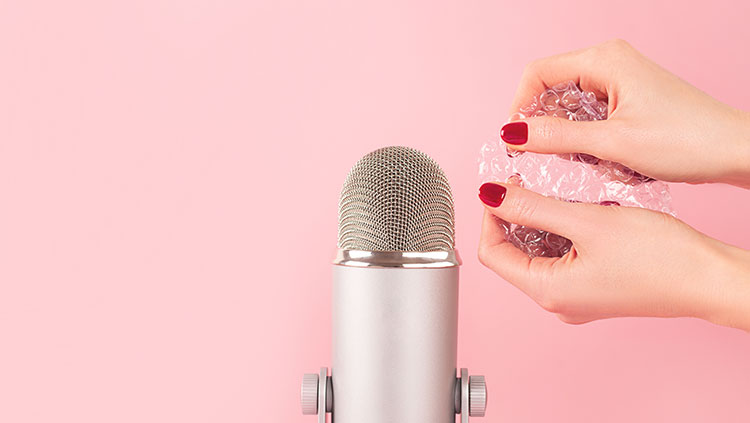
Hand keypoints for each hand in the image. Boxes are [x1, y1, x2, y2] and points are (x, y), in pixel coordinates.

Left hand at [477, 182, 749, 329]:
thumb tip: (490, 194)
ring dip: (541, 220)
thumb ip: (533, 207)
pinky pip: (563, 257)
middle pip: (514, 253)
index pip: (492, 253)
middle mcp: (557, 301)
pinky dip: (563, 231)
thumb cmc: (660, 256)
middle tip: (527, 181)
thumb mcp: (587, 221)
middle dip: (516, 215)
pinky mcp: (594, 288)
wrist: (711, 278)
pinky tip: (578, 208)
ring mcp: (576, 297)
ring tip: (555, 190)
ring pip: (540, 252)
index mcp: (547, 292)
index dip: (491, 215)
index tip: (500, 184)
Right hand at [503, 39, 749, 187]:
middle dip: (543, 124)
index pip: (537, 73)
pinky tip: (599, 158)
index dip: (519, 107)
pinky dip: (585, 137)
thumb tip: (512, 135)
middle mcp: (609, 62)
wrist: (733, 150)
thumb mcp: (612, 143)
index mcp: (604, 60)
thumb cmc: (686, 140)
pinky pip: (589, 114)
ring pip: (569, 105)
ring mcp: (620, 79)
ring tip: (582, 160)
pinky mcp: (628, 98)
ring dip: (566, 134)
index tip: (515, 142)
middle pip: (551, 89)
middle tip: (545, 157)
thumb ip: (556, 137)